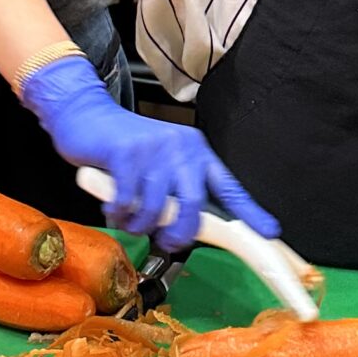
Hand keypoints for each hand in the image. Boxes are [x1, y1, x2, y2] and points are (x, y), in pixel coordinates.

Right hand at [18, 53, 277, 251]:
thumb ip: (176, 194)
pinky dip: (117, 214)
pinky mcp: (126, 153)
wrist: (86, 115)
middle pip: (193, 206)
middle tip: (166, 241)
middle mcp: (182, 148)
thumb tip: (187, 233)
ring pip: (156, 210)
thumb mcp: (160, 166)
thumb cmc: (124, 149)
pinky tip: (112, 205)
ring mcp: (154, 149)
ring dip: (138, 225)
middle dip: (180, 234)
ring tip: (128, 219)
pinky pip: (126, 203)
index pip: (229, 187)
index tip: (271, 233)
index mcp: (196, 153)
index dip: (250, 212)